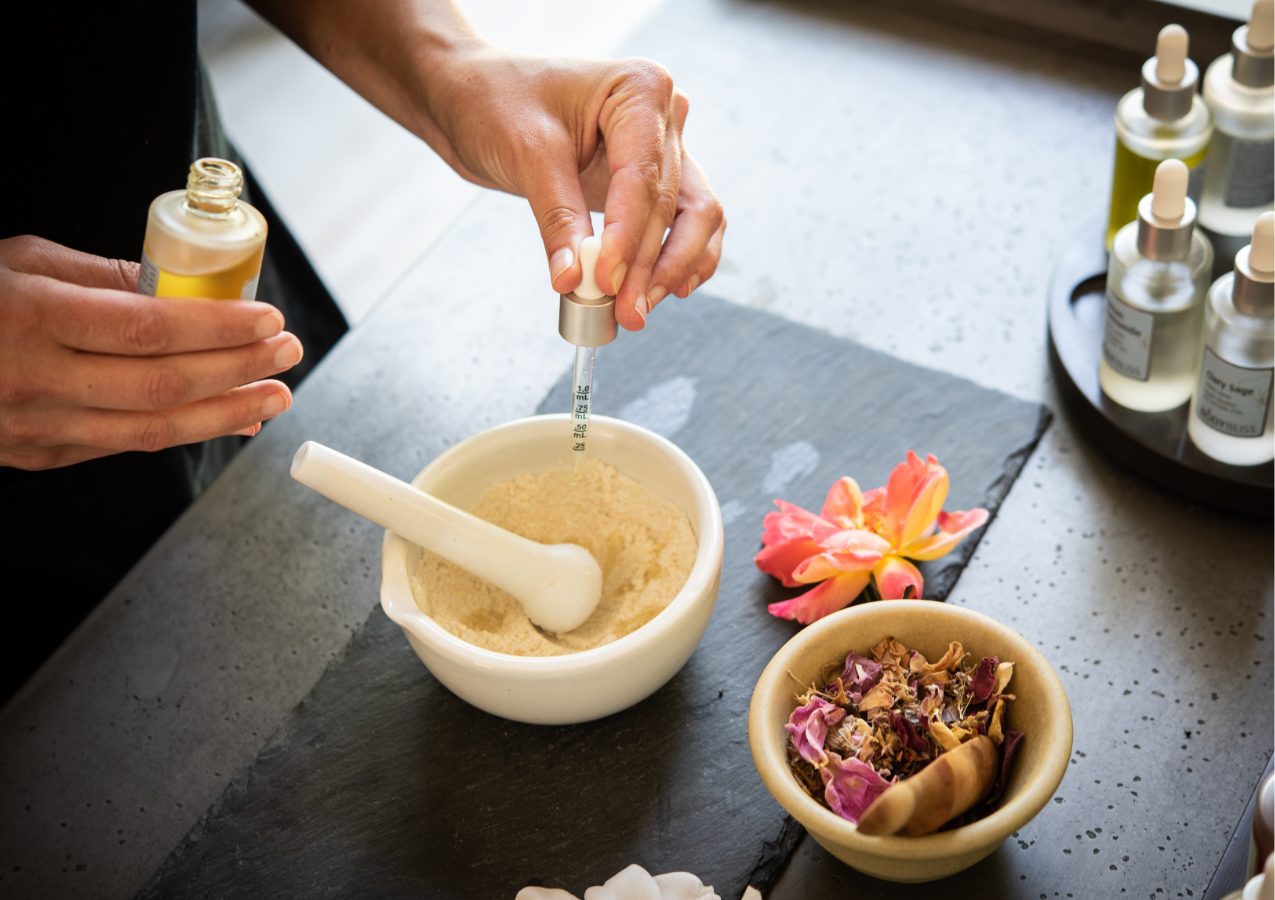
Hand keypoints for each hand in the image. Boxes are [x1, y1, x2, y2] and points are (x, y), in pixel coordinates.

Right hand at [0, 235, 301, 470]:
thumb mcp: (18, 262)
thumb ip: (102, 277)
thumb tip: (182, 288)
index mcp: (28, 317)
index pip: (148, 329)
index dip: (218, 328)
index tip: (267, 319)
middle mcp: (32, 379)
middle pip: (161, 384)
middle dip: (237, 371)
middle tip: (287, 355)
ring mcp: (33, 427)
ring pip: (150, 429)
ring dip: (225, 414)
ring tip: (274, 397)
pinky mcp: (36, 456)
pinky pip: (123, 446)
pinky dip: (182, 433)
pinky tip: (226, 420)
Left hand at [421, 50, 725, 329]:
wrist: (475, 95)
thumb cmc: (497, 101)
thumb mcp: (526, 154)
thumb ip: (558, 217)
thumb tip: (575, 280)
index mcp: (640, 88)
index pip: (644, 178)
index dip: (629, 237)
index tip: (608, 282)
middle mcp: (665, 115)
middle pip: (676, 204)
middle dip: (650, 265)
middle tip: (626, 312)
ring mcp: (665, 147)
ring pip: (696, 217)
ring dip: (673, 268)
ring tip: (638, 309)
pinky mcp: (652, 178)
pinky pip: (684, 222)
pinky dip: (679, 258)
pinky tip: (667, 292)